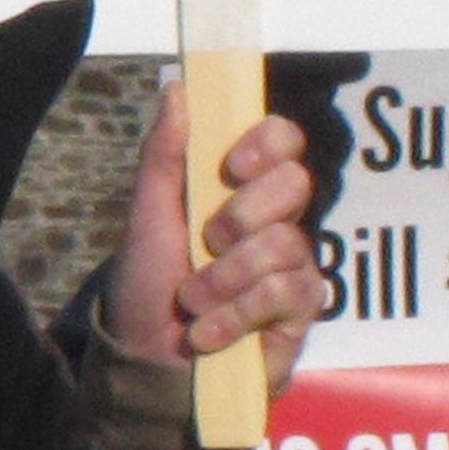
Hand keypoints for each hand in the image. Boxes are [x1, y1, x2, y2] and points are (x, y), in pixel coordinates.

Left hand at [116, 92, 325, 384]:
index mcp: (242, 191)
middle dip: (242, 214)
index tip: (230, 165)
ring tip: (193, 301)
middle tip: (207, 241)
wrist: (146, 362)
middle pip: (296, 184)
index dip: (267, 142)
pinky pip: (289, 293)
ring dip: (225, 277)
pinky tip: (209, 333)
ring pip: (287, 244)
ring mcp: (294, 268)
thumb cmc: (148, 286)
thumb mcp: (147, 217)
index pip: (284, 142)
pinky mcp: (302, 315)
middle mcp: (276, 223)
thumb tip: (179, 87)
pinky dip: (238, 314)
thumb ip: (164, 155)